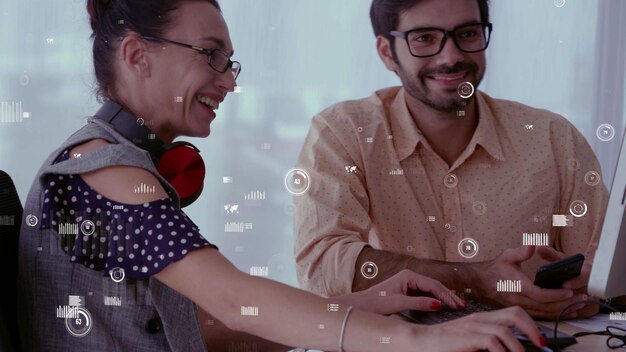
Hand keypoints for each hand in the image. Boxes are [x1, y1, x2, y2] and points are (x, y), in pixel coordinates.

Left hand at [341, 269, 464, 314]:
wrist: (362, 306)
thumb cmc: (377, 303)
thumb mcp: (399, 304)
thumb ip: (419, 304)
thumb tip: (438, 305)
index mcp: (409, 275)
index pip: (433, 285)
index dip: (446, 295)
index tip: (457, 305)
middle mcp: (410, 276)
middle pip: (434, 285)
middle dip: (449, 295)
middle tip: (462, 306)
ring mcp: (409, 283)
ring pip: (431, 290)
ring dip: (444, 297)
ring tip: (458, 305)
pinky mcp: (408, 290)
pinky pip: (426, 294)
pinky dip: (436, 300)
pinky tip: (445, 304)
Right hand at [413, 306, 545, 351]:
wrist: (419, 341)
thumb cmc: (443, 344)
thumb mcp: (471, 343)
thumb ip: (488, 345)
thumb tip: (508, 350)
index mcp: (482, 319)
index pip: (513, 313)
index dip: (531, 324)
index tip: (540, 340)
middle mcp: (479, 318)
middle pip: (514, 313)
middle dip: (533, 328)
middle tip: (542, 344)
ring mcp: (472, 326)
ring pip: (506, 329)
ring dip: (520, 346)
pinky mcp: (466, 336)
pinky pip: (492, 341)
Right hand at [474, 246, 585, 319]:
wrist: (479, 282)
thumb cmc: (495, 269)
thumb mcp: (507, 256)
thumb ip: (521, 251)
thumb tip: (534, 244)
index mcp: (517, 285)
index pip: (539, 294)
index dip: (555, 294)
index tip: (568, 290)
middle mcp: (518, 299)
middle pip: (545, 307)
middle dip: (565, 304)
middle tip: (581, 298)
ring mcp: (519, 307)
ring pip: (544, 314)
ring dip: (562, 311)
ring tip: (578, 305)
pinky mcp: (520, 311)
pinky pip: (540, 316)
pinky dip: (554, 315)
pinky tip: (564, 312)